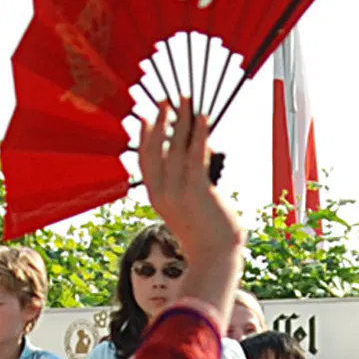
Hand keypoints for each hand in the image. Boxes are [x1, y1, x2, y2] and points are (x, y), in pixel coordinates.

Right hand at [134, 102, 248, 307]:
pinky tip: (202, 118)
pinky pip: (196, 155)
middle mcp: (162, 193)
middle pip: (156, 148)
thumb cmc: (205, 235)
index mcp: (156, 197)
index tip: (146, 117)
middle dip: (160, 121)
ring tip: (185, 101)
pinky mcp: (197, 191)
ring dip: (181, 121)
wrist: (215, 257)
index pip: (144, 161)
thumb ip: (184, 187)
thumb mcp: (186, 209)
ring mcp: (178, 192)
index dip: (144, 137)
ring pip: (175, 147)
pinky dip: (199, 134)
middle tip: (166, 101)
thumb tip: (195, 161)